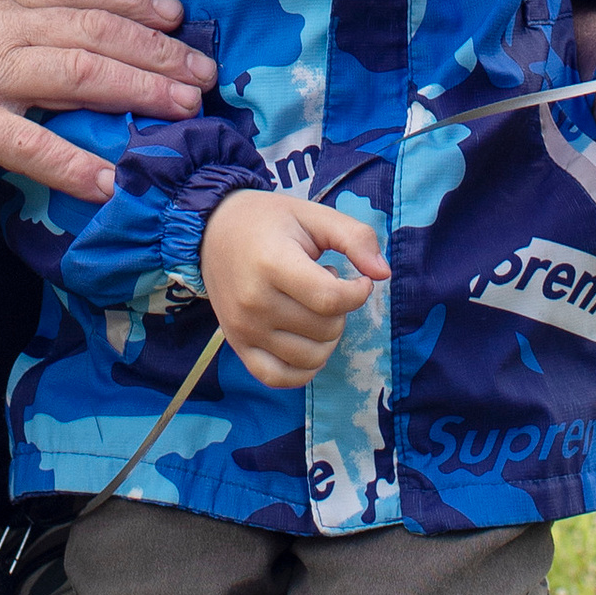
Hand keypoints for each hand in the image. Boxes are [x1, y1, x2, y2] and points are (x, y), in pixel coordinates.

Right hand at [0, 0, 215, 205]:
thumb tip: (33, 47)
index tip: (176, 13)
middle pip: (92, 28)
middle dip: (156, 49)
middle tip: (204, 72)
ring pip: (76, 72)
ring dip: (137, 90)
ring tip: (182, 111)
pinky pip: (26, 141)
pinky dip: (71, 160)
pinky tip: (106, 180)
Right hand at [202, 189, 389, 388]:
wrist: (212, 230)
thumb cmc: (268, 221)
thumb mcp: (314, 215)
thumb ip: (355, 238)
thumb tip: (383, 274)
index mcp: (272, 264)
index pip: (331, 300)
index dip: (358, 293)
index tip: (357, 280)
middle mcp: (254, 303)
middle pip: (324, 329)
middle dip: (340, 310)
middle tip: (322, 284)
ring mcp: (244, 329)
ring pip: (310, 357)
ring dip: (327, 337)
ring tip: (310, 308)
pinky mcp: (238, 346)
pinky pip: (279, 378)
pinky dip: (303, 369)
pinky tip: (307, 342)